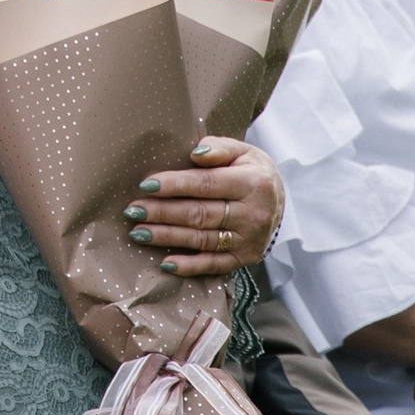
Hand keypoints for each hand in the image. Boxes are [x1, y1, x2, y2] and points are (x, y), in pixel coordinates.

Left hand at [128, 137, 284, 279]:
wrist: (280, 200)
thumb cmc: (251, 171)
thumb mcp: (242, 151)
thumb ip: (219, 148)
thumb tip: (195, 153)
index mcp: (253, 183)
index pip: (207, 184)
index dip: (175, 185)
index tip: (146, 185)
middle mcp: (254, 214)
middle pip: (200, 214)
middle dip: (163, 213)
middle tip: (133, 211)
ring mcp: (249, 240)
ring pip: (201, 239)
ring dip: (167, 237)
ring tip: (138, 232)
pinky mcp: (244, 258)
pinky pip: (213, 265)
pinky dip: (189, 266)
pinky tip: (166, 263)